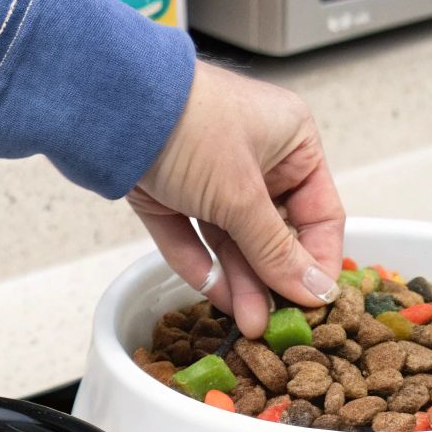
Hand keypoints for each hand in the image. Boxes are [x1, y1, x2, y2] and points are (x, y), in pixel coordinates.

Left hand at [129, 61, 345, 337]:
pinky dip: (204, 267)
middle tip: (275, 324)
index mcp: (292, 143)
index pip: (320, 214)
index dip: (318, 261)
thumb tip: (316, 290)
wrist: (112, 106)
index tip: (316, 305)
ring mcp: (210, 177)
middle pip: (274, 233)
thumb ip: (277, 249)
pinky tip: (220, 300)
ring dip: (242, 283)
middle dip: (273, 280)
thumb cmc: (190, 126)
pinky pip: (193, 239)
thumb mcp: (242, 195)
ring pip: (233, 241)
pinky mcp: (170, 194)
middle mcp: (256, 159)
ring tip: (249, 325)